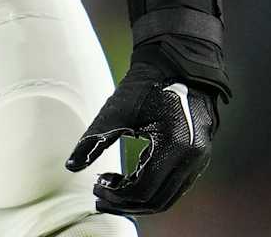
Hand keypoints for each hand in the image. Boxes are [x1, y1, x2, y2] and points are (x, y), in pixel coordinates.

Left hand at [67, 53, 219, 214]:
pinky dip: (152, 190)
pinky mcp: (197, 158)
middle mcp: (192, 157)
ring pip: (167, 197)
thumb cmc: (146, 86)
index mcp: (174, 144)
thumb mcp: (116, 111)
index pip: (143, 188)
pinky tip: (130, 181)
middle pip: (157, 200)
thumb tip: (71, 167)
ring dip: (138, 201)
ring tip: (112, 192)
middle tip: (100, 197)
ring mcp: (199, 159)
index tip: (95, 186)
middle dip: (126, 203)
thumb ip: (93, 140)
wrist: (178, 67)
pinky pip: (174, 186)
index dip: (115, 194)